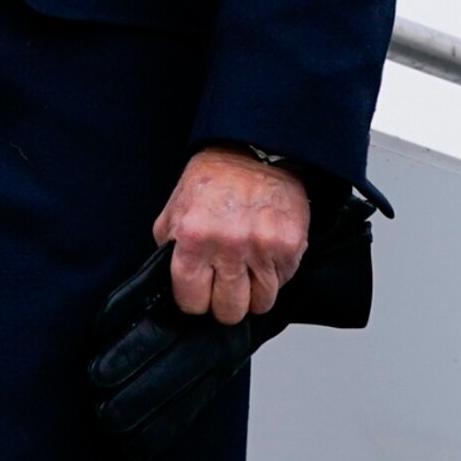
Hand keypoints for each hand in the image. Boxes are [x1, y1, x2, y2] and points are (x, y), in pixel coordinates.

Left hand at [154, 146, 309, 324]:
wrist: (252, 150)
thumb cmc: (211, 182)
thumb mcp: (174, 212)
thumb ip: (170, 253)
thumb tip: (175, 289)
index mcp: (193, 238)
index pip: (192, 301)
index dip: (195, 300)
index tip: (200, 291)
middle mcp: (229, 244)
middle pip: (229, 311)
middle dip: (225, 303)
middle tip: (226, 284)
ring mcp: (263, 246)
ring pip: (261, 303)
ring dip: (253, 293)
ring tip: (248, 271)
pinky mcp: (291, 244)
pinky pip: (283, 283)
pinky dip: (275, 276)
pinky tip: (265, 256)